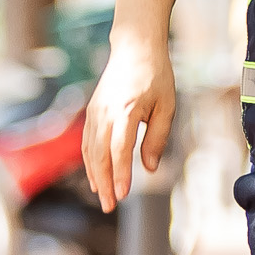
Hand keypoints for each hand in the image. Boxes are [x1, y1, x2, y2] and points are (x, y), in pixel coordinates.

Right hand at [83, 34, 175, 211]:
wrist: (135, 48)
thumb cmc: (156, 77)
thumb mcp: (166, 107)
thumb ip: (157, 138)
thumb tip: (149, 168)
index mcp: (127, 110)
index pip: (119, 149)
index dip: (120, 174)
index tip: (123, 194)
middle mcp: (106, 111)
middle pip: (100, 154)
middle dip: (105, 182)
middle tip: (111, 206)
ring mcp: (95, 111)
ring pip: (90, 150)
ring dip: (95, 175)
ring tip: (103, 197)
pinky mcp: (92, 111)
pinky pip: (87, 141)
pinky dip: (90, 161)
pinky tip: (96, 176)